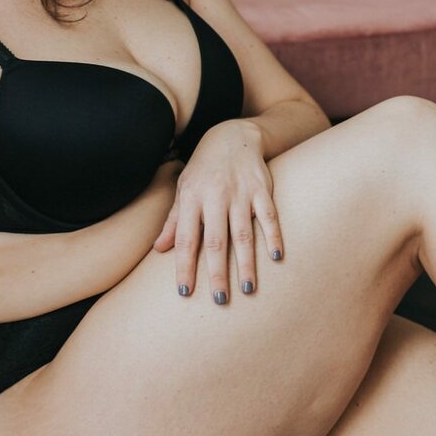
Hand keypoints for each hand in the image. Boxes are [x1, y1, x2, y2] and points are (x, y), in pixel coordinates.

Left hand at [152, 119, 284, 302]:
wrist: (232, 136)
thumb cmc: (203, 169)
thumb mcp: (183, 190)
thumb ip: (173, 221)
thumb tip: (158, 249)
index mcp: (191, 199)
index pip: (186, 238)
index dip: (184, 265)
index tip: (185, 291)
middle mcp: (214, 196)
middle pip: (215, 241)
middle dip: (217, 272)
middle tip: (220, 300)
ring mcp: (240, 192)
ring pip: (243, 233)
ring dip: (246, 262)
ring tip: (248, 288)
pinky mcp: (261, 188)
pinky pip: (268, 215)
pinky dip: (273, 235)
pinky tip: (276, 257)